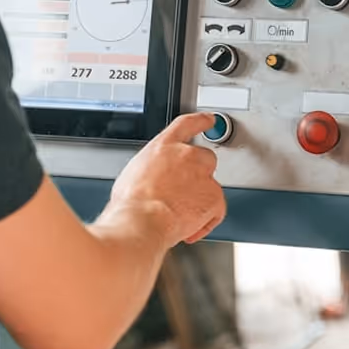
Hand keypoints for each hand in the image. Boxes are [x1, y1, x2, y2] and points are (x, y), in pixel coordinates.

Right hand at [108, 113, 226, 246]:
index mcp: (164, 146)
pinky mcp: (214, 197)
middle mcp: (187, 155)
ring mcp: (203, 176)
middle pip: (205, 157)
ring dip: (200, 199)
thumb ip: (152, 168)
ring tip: (180, 214)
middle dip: (198, 174)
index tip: (210, 120)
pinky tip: (189, 228)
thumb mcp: (134, 173)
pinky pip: (216, 210)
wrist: (142, 221)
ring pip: (211, 186)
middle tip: (184, 191)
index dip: (202, 121)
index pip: (188, 124)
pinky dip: (205, 220)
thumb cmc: (132, 202)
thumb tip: (155, 178)